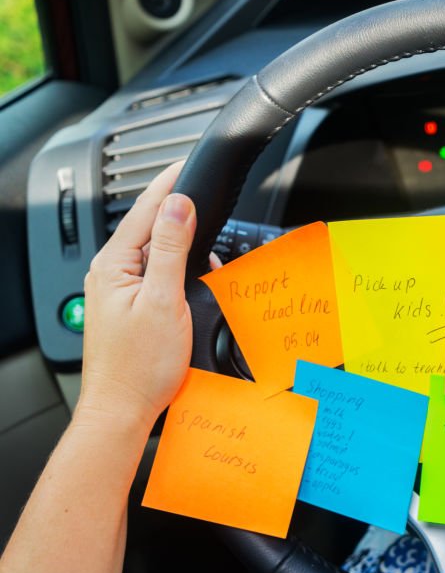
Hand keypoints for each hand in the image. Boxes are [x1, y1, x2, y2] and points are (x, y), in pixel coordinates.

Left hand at [77, 162, 198, 431]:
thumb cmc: (140, 367)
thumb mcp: (163, 300)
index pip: (144, 210)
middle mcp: (110, 273)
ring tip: (206, 235)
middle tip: (205, 193)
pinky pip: (153, 271)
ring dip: (180, 239)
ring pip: (152, 249)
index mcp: (114, 265)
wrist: (123, 409)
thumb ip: (170, 249)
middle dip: (177, 209)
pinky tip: (192, 271)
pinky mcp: (128, 306)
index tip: (186, 163)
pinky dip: (175, 264)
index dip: (169, 184)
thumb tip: (177, 205)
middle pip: (148, 226)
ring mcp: (117, 290)